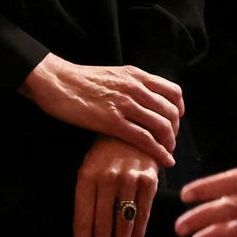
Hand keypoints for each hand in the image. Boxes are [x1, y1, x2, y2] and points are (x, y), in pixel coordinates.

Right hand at [21, 53, 182, 166]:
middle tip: (170, 143)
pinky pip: (144, 139)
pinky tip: (163, 161)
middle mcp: (135, 87)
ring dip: (169, 143)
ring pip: (161, 125)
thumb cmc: (81, 81)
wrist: (57, 81)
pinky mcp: (112, 121)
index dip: (179, 110)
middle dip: (175, 130)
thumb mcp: (113, 75)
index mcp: (136, 74)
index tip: (175, 123)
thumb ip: (131, 85)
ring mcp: (124, 103)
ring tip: (167, 154)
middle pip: (170, 111)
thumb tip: (144, 99)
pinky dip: (158, 152)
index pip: (173, 91)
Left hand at [74, 136, 158, 236]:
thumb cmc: (106, 152)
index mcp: (87, 175)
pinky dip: (138, 233)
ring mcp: (129, 177)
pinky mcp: (149, 178)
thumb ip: (87, 197)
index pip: (83, 218)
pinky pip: (143, 212)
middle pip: (102, 225)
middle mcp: (107, 177)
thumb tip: (86, 236)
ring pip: (123, 222)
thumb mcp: (90, 167)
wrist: (133, 126)